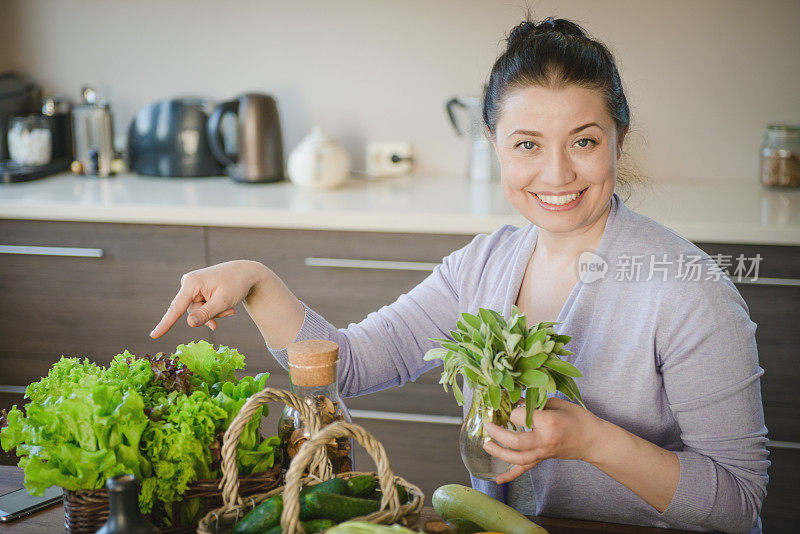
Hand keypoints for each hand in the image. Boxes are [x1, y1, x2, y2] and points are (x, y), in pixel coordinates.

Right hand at [150, 260, 267, 337]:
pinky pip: (202, 307)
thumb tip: (189, 324)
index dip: (165, 324)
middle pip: (191, 312)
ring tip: (230, 307)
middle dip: (210, 315)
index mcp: (192, 283)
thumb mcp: (222, 302)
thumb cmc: (236, 285)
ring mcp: (192, 287)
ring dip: (214, 313)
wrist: (246, 273)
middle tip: (229, 311)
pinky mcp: (197, 290)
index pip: (176, 308)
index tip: (153, 336)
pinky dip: (214, 310)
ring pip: (198, 312)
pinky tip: (227, 306)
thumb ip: (205, 314)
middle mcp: (188, 283)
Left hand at [483, 397, 600, 483]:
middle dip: (498, 433)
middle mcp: (545, 440)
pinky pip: (525, 469)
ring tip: (487, 446)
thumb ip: (536, 402)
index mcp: (549, 423)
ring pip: (518, 458)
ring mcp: (543, 453)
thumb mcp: (558, 403)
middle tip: (488, 426)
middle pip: (516, 441)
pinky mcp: (543, 459)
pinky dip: (511, 475)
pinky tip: (498, 480)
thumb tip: (516, 402)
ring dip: (500, 453)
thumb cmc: (578, 419)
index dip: (513, 410)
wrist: (593, 440)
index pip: (521, 416)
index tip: (513, 405)